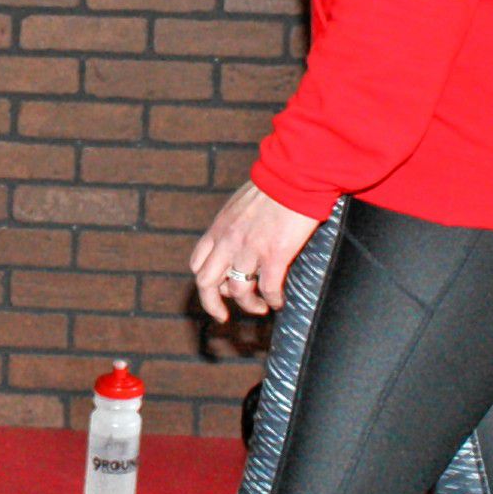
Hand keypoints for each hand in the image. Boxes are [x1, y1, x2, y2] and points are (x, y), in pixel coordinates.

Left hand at [190, 180, 322, 321]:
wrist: (294, 177)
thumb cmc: (273, 186)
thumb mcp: (240, 204)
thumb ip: (234, 224)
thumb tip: (238, 237)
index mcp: (219, 228)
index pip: (197, 262)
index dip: (204, 282)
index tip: (215, 292)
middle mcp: (228, 241)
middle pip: (206, 283)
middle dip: (212, 304)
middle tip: (223, 316)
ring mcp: (250, 249)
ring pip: (238, 291)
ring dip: (249, 305)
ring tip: (260, 308)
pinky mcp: (274, 254)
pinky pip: (268, 288)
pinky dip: (272, 300)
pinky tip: (279, 302)